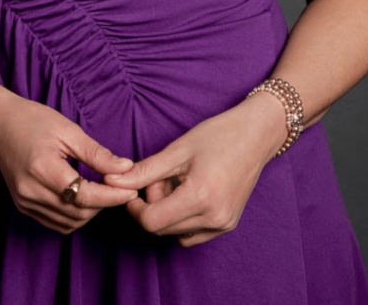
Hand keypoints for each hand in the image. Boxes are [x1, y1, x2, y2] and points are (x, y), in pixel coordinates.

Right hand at [0, 96, 138, 234]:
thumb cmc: (33, 120)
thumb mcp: (68, 130)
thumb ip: (97, 153)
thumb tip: (125, 168)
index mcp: (43, 169)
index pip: (85, 195)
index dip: (113, 196)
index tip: (132, 190)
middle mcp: (31, 191)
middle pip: (79, 213)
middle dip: (104, 203)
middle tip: (118, 186)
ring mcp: (25, 202)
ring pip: (69, 222)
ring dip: (91, 211)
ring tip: (102, 190)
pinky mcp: (23, 207)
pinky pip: (56, 222)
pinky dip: (74, 216)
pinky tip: (82, 197)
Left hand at [101, 94, 285, 245]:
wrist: (256, 134)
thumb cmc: (218, 135)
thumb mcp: (178, 149)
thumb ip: (144, 171)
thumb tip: (111, 182)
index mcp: (201, 196)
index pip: (152, 221)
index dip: (135, 207)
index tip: (133, 186)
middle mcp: (214, 217)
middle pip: (162, 227)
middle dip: (152, 204)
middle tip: (161, 175)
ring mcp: (223, 224)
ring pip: (175, 232)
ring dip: (167, 211)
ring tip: (177, 180)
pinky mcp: (228, 225)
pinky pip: (192, 233)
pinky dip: (182, 218)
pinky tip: (189, 192)